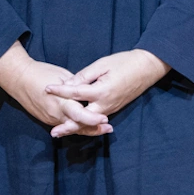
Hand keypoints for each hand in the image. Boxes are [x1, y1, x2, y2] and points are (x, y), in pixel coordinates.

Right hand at [0, 42, 111, 138]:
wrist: (19, 79)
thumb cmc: (42, 73)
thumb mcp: (62, 76)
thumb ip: (76, 86)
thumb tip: (87, 91)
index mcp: (61, 101)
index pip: (79, 115)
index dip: (93, 119)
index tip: (105, 119)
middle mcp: (56, 114)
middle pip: (77, 126)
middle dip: (94, 129)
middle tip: (109, 128)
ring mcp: (50, 119)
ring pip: (71, 128)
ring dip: (87, 129)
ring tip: (102, 128)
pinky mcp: (47, 120)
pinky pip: (64, 124)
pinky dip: (76, 126)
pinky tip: (86, 125)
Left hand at [45, 49, 170, 122]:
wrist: (146, 68)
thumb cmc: (124, 62)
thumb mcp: (102, 64)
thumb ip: (84, 75)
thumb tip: (69, 84)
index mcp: (101, 91)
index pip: (75, 93)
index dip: (60, 91)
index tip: (46, 89)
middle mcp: (105, 104)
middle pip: (82, 119)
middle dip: (67, 126)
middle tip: (53, 132)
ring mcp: (110, 108)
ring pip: (90, 122)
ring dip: (75, 127)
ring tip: (61, 131)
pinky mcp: (113, 108)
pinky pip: (97, 119)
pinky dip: (86, 122)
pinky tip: (77, 123)